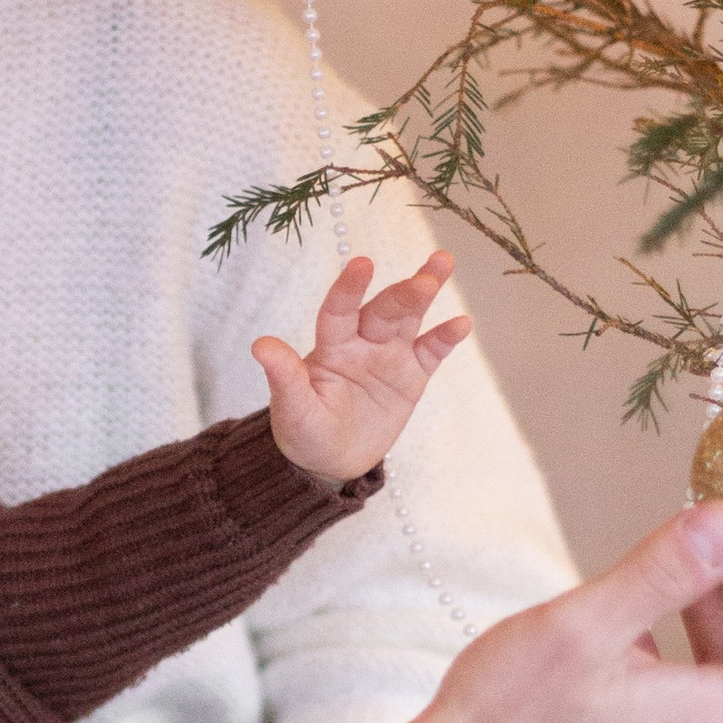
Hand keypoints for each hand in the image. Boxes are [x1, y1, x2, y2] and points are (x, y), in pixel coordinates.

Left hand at [254, 252, 472, 484]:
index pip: (339, 311)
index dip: (349, 288)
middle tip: (424, 280)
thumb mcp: (293, 410)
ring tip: (442, 262)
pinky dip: (446, 337)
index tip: (362, 264)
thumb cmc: (304, 432)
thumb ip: (284, 377)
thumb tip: (260, 345)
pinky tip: (462, 323)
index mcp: (330, 347)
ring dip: (425, 291)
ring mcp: (388, 356)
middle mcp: (361, 343)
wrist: (331, 461)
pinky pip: (431, 352)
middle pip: (383, 310)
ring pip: (409, 318)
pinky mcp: (412, 375)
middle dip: (402, 293)